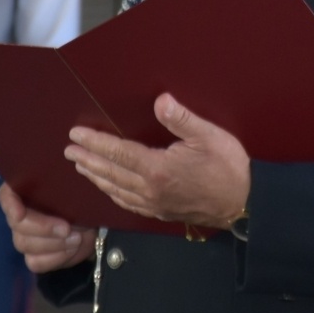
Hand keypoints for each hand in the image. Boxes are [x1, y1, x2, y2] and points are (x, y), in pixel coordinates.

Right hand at [0, 183, 95, 272]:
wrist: (93, 223)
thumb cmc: (82, 199)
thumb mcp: (77, 190)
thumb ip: (65, 190)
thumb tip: (63, 193)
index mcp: (25, 191)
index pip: (7, 196)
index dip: (11, 206)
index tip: (20, 214)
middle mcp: (19, 215)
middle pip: (16, 225)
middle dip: (43, 228)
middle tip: (67, 228)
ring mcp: (24, 237)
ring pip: (24, 244)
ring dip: (54, 243)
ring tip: (76, 238)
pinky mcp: (34, 257)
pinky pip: (35, 262)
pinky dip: (56, 258)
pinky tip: (71, 249)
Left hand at [65, 93, 250, 227]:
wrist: (244, 204)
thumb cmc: (229, 168)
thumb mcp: (210, 136)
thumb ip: (182, 119)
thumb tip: (160, 100)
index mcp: (158, 169)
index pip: (118, 152)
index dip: (95, 142)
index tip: (76, 135)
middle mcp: (150, 189)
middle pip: (110, 173)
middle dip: (88, 160)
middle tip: (69, 151)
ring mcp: (154, 203)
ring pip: (116, 190)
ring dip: (96, 177)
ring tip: (81, 167)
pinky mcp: (160, 212)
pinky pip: (128, 203)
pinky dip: (112, 193)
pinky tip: (108, 188)